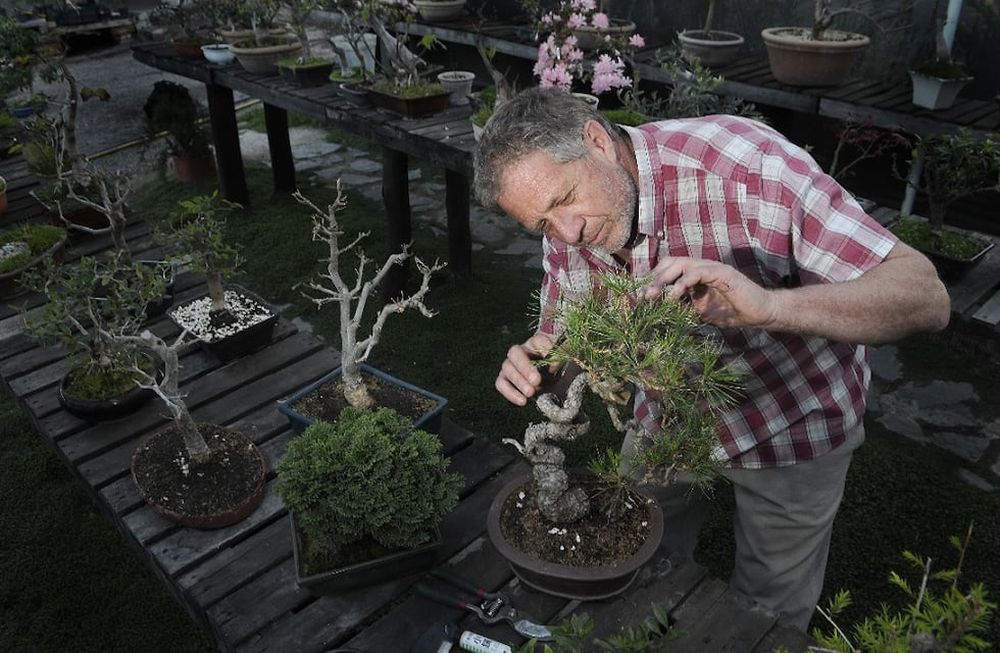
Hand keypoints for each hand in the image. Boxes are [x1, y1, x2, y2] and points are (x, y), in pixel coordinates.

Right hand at [495, 332, 557, 405]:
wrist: (555, 383)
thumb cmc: (561, 369)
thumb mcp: (567, 363)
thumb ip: (563, 359)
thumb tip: (554, 363)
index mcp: (538, 343)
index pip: (539, 341)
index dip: (546, 350)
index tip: (557, 363)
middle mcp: (521, 351)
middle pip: (515, 353)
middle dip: (525, 368)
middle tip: (537, 381)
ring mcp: (511, 365)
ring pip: (506, 369)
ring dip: (518, 382)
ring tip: (531, 393)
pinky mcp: (505, 379)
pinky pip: (501, 384)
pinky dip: (510, 393)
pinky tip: (523, 401)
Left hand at [643, 256, 777, 328]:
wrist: (760, 313)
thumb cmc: (732, 312)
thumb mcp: (700, 311)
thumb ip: (682, 307)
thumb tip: (659, 312)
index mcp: (694, 274)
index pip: (667, 269)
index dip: (652, 280)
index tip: (637, 297)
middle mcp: (701, 266)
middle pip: (669, 262)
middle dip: (652, 278)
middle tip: (641, 297)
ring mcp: (711, 267)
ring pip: (679, 264)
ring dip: (662, 279)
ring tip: (652, 295)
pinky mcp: (721, 272)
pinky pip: (696, 273)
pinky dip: (681, 284)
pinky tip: (673, 298)